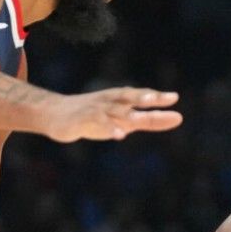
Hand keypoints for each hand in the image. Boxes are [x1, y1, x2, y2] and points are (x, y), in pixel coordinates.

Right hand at [46, 88, 181, 142]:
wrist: (55, 114)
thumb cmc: (94, 117)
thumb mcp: (124, 119)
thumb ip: (147, 120)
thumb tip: (173, 119)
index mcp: (120, 99)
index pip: (140, 96)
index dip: (156, 96)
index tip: (174, 97)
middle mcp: (110, 101)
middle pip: (128, 97)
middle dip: (142, 97)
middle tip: (157, 99)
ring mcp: (96, 109)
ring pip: (113, 110)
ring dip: (126, 114)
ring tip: (139, 120)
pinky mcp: (83, 119)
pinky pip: (97, 122)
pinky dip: (108, 128)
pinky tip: (119, 135)